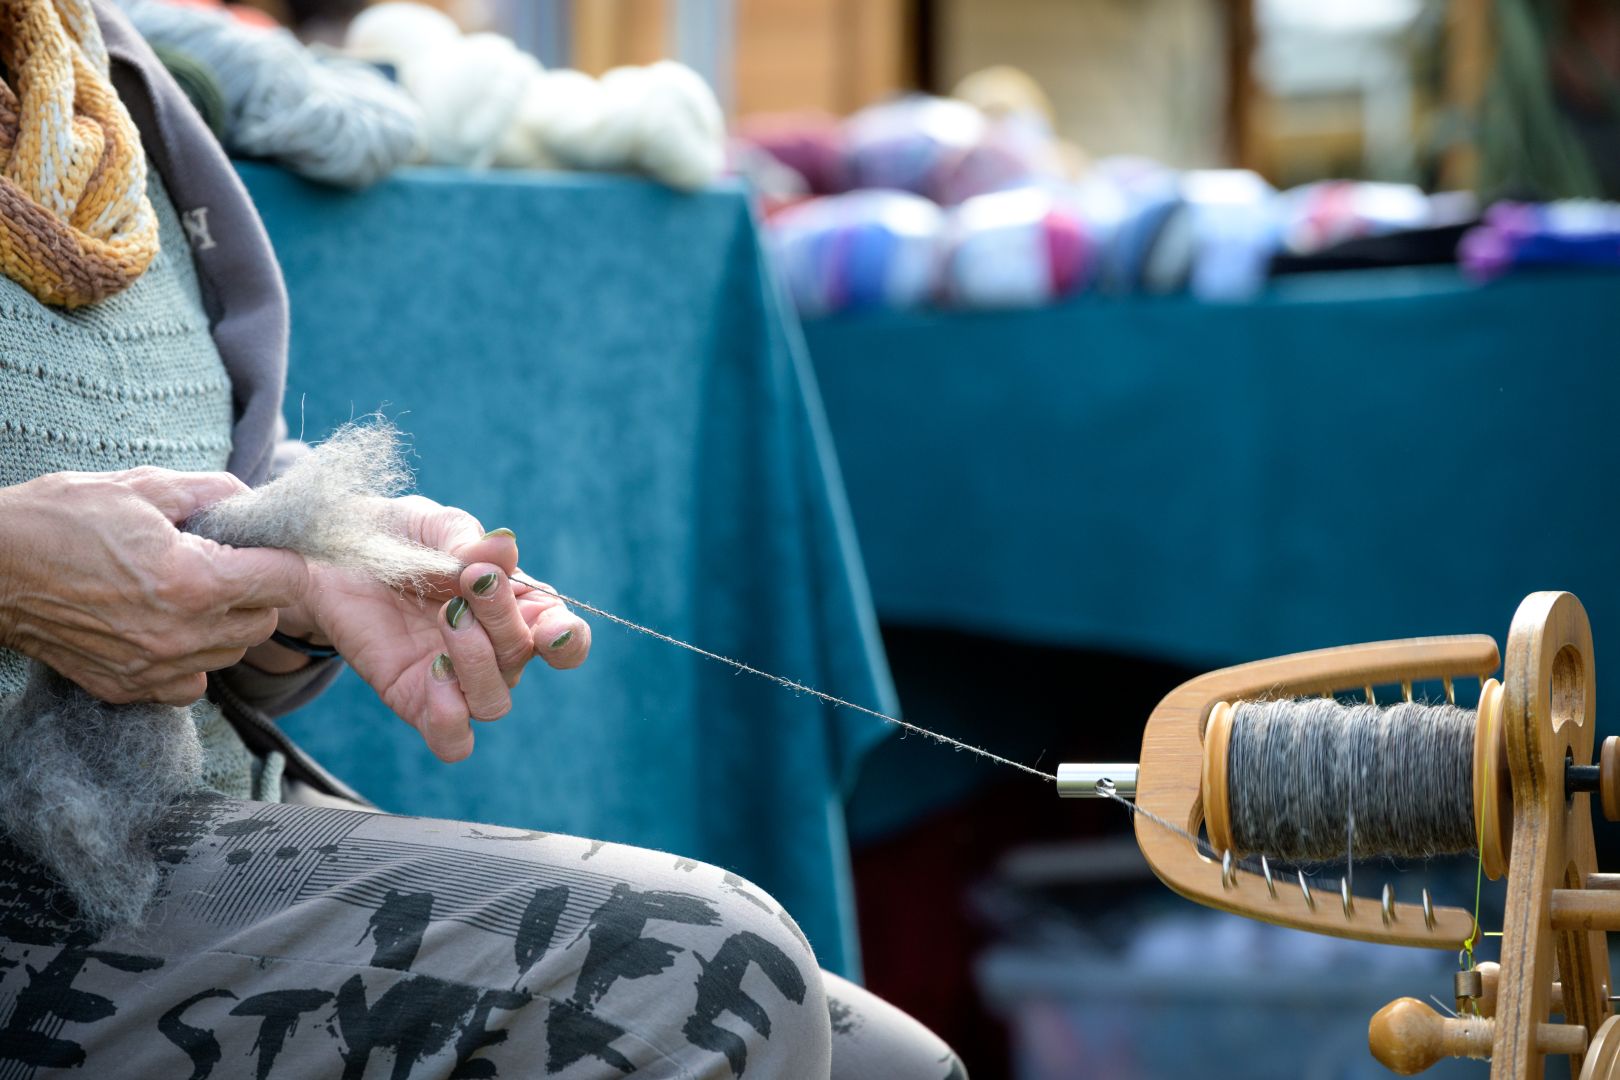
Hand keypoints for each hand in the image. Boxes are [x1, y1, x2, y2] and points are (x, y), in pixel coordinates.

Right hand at [0, 468, 309, 704]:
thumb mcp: (143, 487)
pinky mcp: (128, 688)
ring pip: (231, 654)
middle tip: (224, 564)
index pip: (286, 580)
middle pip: (264, 622)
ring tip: (189, 592)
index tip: (266, 547)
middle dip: (256, 590)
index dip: (283, 557)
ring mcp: (153, 668)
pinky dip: (191, 659)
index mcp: (193, 581)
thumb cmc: (62, 519)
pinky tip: (166, 627)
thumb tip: (253, 501)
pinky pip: (191, 683)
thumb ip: (212, 492)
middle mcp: (180, 634)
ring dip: (225, 625)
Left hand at [278, 495, 590, 761]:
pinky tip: (433, 676)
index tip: (550, 628)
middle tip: (468, 581)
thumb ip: (466, 539)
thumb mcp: (430, 525)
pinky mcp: (416, 702)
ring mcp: (457, 681)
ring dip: (476, 661)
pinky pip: (453, 740)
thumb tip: (503, 548)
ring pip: (494, 703)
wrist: (330, 559)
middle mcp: (495, 650)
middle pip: (522, 659)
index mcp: (515, 606)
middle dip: (501, 619)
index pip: (564, 639)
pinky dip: (450, 719)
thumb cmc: (396, 537)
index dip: (567, 640)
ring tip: (445, 618)